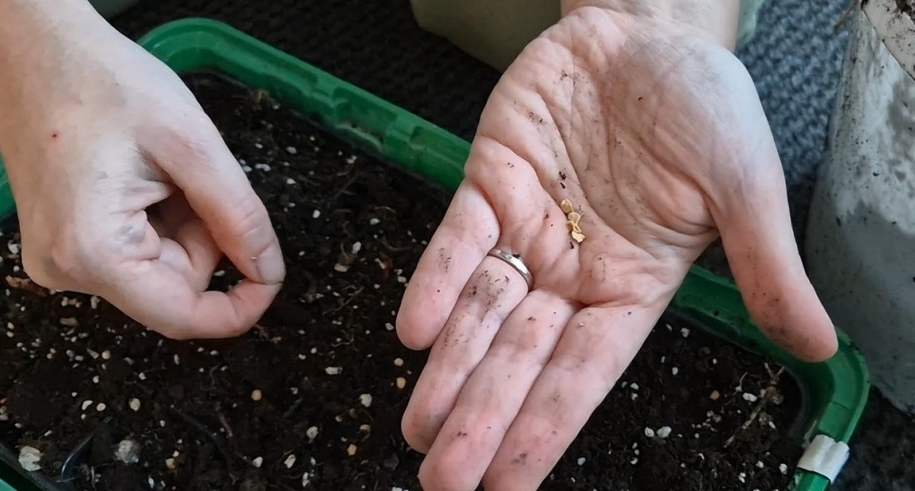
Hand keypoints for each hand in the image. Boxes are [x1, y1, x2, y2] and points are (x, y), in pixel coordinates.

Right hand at [0, 1, 283, 338]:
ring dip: (183, 224)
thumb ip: (238, 215)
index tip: (271, 275)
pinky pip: (139, 251)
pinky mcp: (67, 242)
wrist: (37, 48)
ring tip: (161, 169)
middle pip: (177, 286)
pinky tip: (145, 176)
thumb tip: (268, 271)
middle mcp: (68, 269)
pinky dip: (161, 218)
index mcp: (93, 253)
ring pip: (162, 267)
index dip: (240, 306)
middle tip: (190, 178)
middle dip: (205, 238)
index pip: (183, 318)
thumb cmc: (103, 81)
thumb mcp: (192, 144)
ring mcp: (63, 258)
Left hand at [395, 4, 837, 489]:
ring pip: (479, 312)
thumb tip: (816, 344)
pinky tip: (414, 329)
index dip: (544, 430)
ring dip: (448, 369)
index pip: (582, 375)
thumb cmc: (703, 107)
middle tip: (445, 481)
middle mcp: (572, 271)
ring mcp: (527, 230)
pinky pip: (456, 240)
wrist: (647, 33)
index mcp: (631, 287)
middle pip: (520, 358)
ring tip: (419, 429)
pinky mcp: (489, 184)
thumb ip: (767, 266)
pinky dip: (433, 280)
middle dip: (482, 419)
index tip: (507, 486)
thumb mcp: (745, 185)